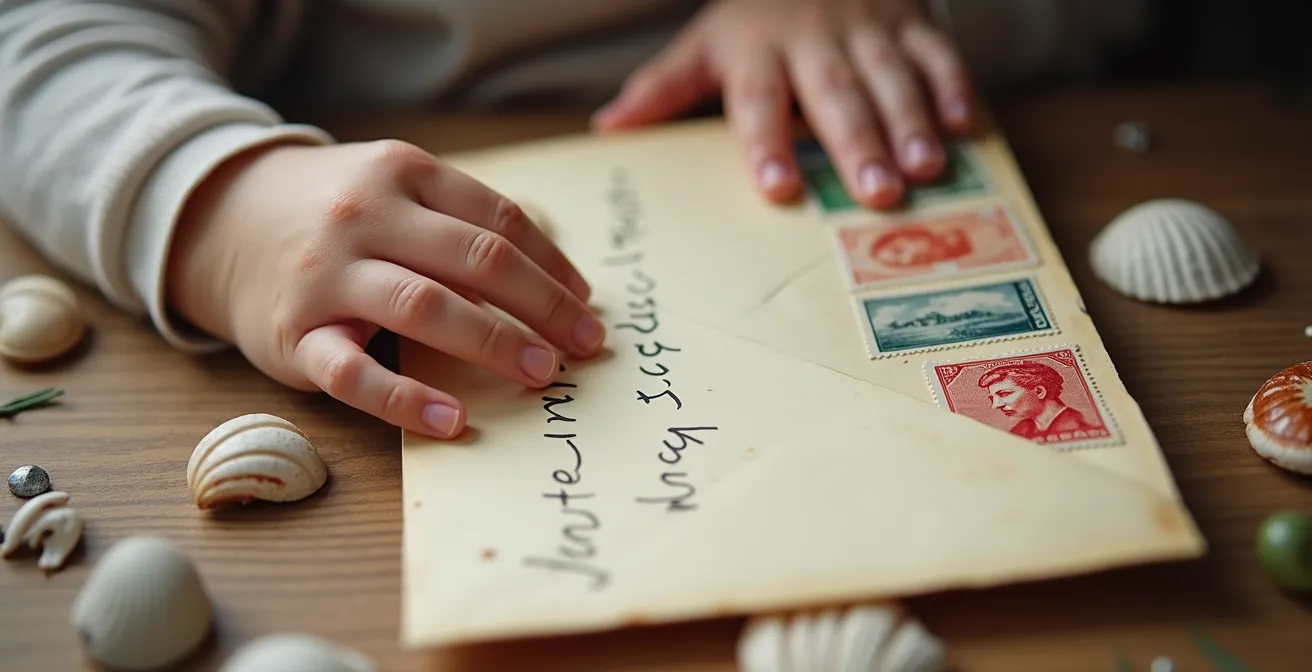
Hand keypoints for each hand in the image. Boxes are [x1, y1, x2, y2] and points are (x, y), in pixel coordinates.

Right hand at [166, 140, 604, 438]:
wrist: (219, 218)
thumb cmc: (333, 210)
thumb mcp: (394, 187)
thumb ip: (461, 219)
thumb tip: (555, 277)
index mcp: (402, 174)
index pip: (499, 220)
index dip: (552, 265)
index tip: (586, 304)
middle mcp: (365, 217)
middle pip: (476, 260)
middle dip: (543, 306)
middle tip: (585, 345)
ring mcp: (327, 276)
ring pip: (425, 307)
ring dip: (494, 343)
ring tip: (541, 373)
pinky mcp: (295, 335)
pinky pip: (355, 373)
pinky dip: (407, 400)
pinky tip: (453, 421)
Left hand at [592, 0, 975, 208]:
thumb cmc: (756, 15)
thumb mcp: (705, 44)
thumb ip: (664, 88)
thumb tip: (609, 126)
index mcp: (757, 52)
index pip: (759, 100)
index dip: (768, 142)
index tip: (777, 188)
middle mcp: (814, 41)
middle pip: (835, 94)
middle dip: (858, 142)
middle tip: (877, 194)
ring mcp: (869, 29)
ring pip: (891, 76)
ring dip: (912, 122)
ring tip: (926, 170)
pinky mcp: (912, 21)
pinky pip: (936, 51)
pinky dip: (953, 86)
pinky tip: (965, 126)